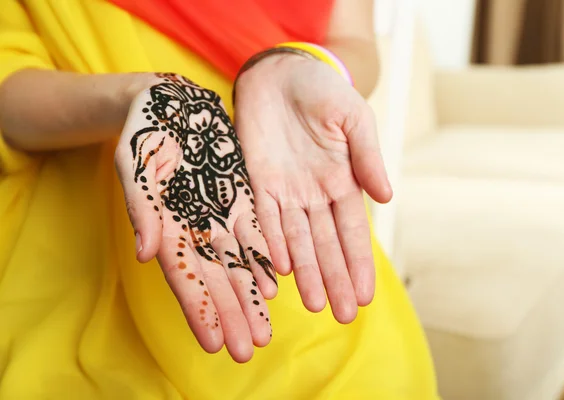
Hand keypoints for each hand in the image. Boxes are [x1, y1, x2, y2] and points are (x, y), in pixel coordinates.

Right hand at [115, 74, 276, 362]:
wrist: (171, 103)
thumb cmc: (145, 133)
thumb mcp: (137, 163)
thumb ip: (142, 208)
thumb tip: (146, 254)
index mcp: (166, 226)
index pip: (184, 276)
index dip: (200, 309)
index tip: (215, 343)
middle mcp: (194, 228)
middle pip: (216, 279)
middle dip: (232, 314)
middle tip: (250, 348)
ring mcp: (218, 215)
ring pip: (238, 264)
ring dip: (250, 298)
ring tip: (265, 330)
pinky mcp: (240, 198)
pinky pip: (254, 234)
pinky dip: (263, 259)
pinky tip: (275, 284)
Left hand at [234, 55, 391, 323]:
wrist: (279, 72)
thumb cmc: (323, 90)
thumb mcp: (355, 118)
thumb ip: (368, 157)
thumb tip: (387, 197)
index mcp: (342, 181)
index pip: (352, 231)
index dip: (358, 263)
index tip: (365, 295)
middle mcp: (314, 194)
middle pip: (326, 245)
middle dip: (334, 279)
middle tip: (343, 316)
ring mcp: (285, 191)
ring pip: (296, 240)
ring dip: (305, 272)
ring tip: (313, 304)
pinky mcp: (256, 182)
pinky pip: (263, 218)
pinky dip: (271, 243)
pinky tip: (280, 270)